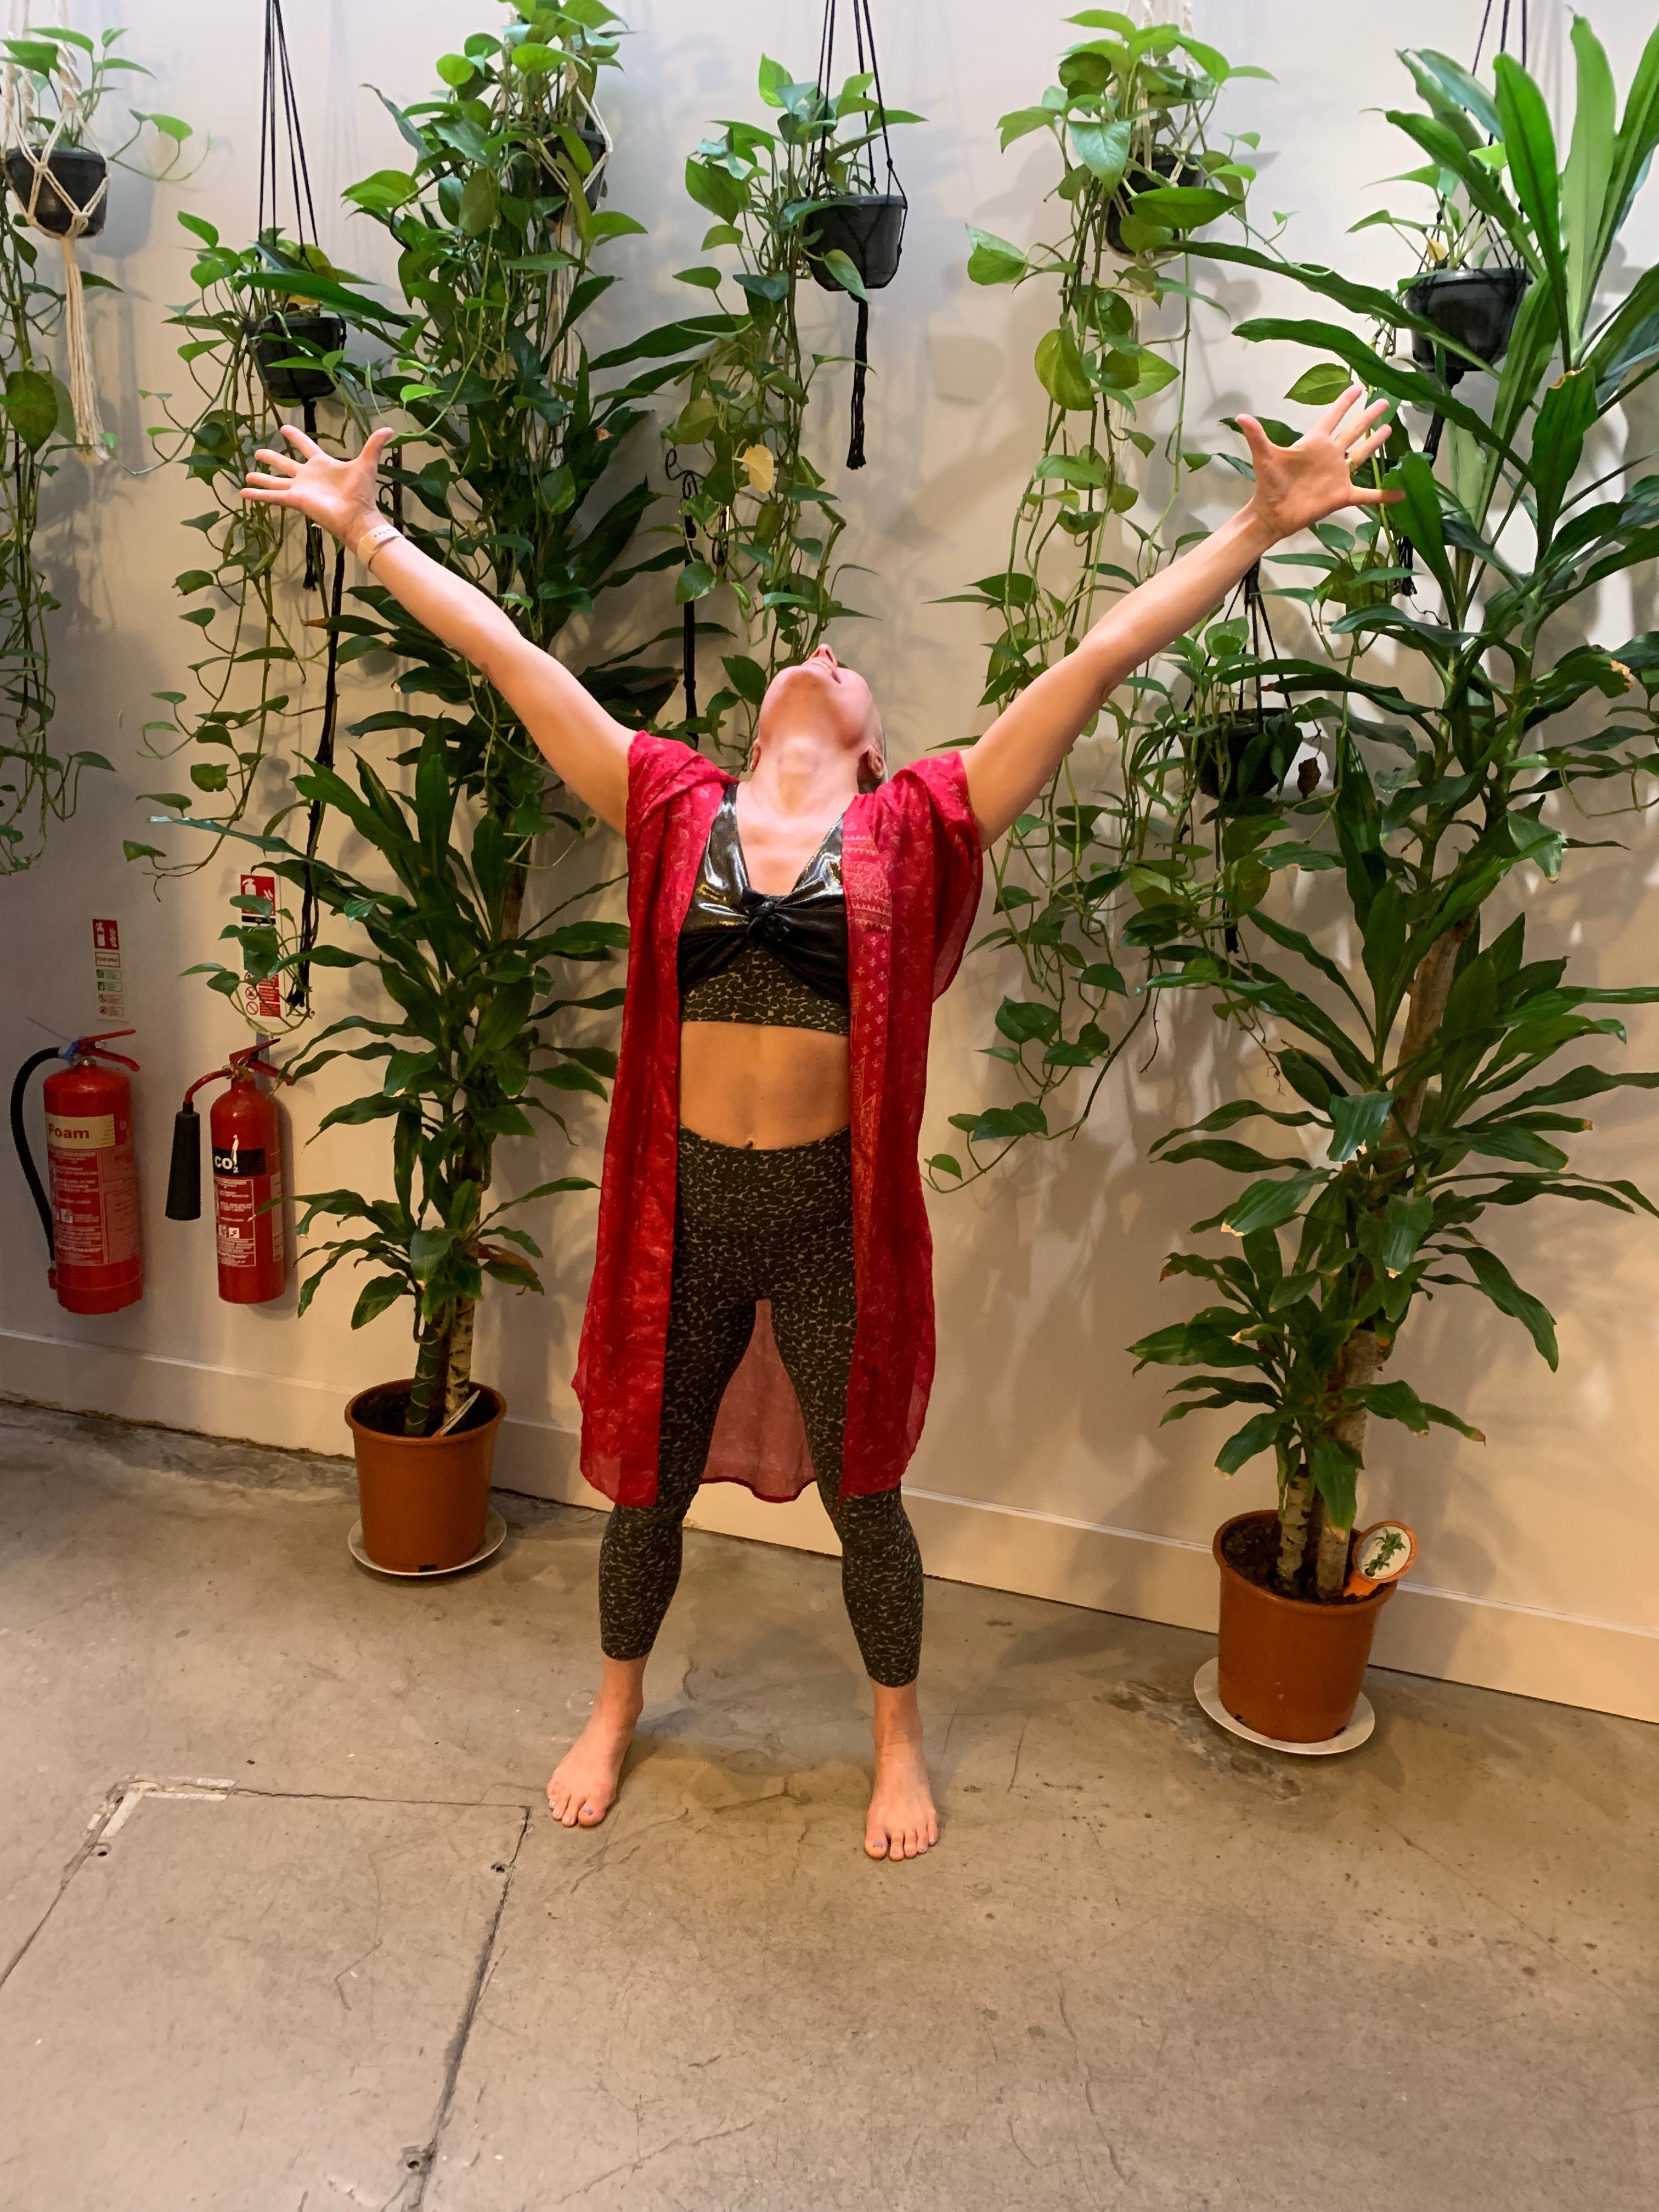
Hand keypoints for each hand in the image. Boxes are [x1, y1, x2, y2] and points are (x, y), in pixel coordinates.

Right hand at [242, 423, 394, 544]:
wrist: (357, 516)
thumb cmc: (361, 492)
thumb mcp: (366, 464)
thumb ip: (374, 445)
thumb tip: (390, 428)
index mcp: (322, 465)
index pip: (305, 446)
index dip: (296, 437)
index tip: (284, 428)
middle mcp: (308, 476)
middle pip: (285, 464)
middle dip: (272, 458)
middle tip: (258, 452)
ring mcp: (300, 489)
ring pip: (276, 480)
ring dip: (262, 477)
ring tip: (247, 472)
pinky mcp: (295, 500)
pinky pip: (272, 496)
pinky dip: (258, 494)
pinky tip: (243, 492)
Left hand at [1238, 385, 1402, 542]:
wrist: (1273, 514)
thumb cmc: (1269, 485)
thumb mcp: (1265, 457)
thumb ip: (1257, 435)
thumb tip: (1241, 417)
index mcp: (1315, 443)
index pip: (1333, 416)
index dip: (1344, 402)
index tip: (1358, 386)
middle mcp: (1330, 455)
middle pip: (1353, 431)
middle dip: (1368, 416)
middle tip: (1385, 401)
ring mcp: (1337, 475)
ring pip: (1361, 454)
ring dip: (1375, 443)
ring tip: (1390, 428)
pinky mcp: (1342, 494)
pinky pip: (1368, 495)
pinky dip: (1384, 495)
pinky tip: (1401, 494)